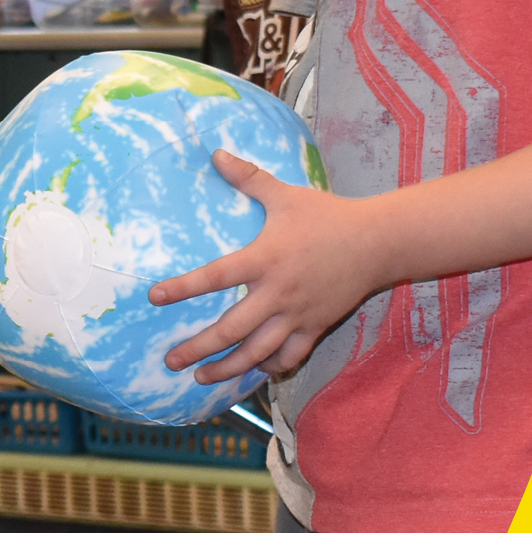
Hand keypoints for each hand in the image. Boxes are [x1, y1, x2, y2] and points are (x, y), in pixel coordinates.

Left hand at [150, 151, 389, 380]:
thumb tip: (215, 153)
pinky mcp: (315, 326)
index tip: (154, 297)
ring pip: (257, 352)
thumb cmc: (327, 215)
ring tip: (202, 378)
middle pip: (230, 330)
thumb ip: (248, 177)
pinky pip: (290, 356)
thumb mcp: (285, 194)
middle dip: (198, 349)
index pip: (215, 277)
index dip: (182, 288)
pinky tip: (256, 370)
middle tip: (171, 361)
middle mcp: (277, 293)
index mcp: (264, 259)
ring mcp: (297, 314)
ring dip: (228, 368)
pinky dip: (271, 367)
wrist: (377, 242)